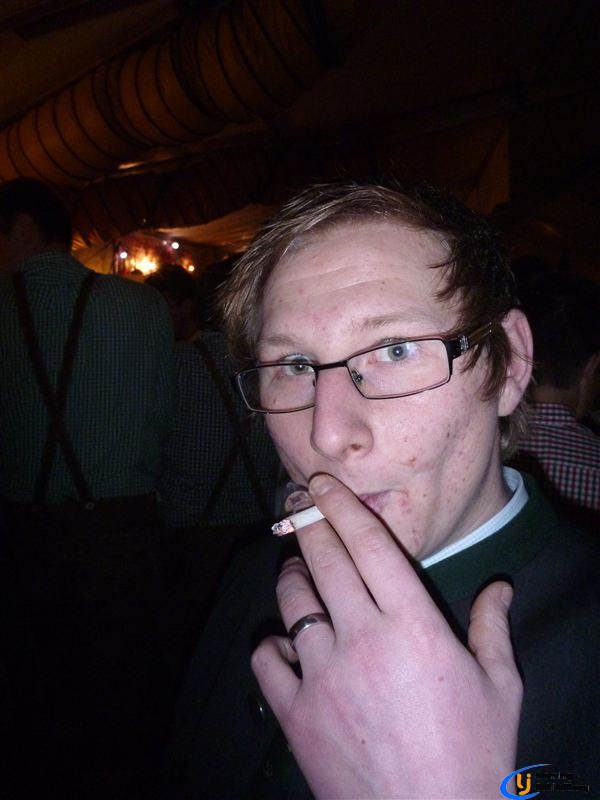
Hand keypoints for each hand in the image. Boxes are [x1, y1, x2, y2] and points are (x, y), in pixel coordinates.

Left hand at [251, 474, 521, 798]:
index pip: (370, 546)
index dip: (343, 507)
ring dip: (290, 576)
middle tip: (299, 505)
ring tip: (294, 569)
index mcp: (413, 625)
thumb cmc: (474, 755)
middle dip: (309, 523)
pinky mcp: (295, 713)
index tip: (323, 484)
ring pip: (292, 602)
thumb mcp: (499, 688)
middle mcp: (362, 638)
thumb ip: (493, 628)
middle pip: (325, 561)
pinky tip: (284, 643)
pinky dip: (271, 644)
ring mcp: (322, 675)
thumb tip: (501, 587)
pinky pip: (266, 659)